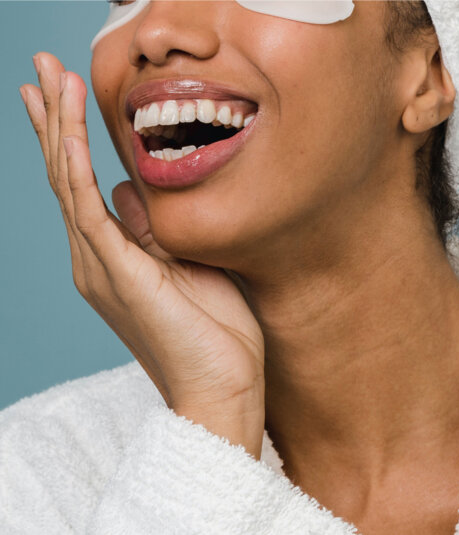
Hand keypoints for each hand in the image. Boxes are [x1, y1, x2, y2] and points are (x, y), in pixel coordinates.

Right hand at [19, 52, 264, 459]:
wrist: (222, 386)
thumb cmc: (214, 333)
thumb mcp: (187, 266)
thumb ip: (153, 231)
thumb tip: (127, 192)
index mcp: (116, 259)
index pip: (83, 188)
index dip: (71, 140)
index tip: (63, 97)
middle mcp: (97, 260)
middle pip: (67, 177)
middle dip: (55, 121)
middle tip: (40, 69)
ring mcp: (102, 267)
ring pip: (70, 185)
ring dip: (60, 129)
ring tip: (47, 79)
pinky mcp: (117, 273)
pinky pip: (88, 210)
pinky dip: (78, 166)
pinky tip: (70, 129)